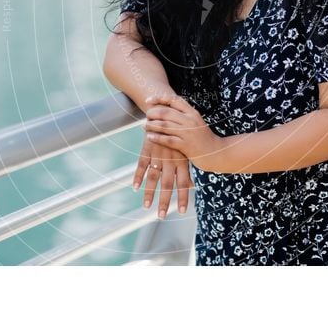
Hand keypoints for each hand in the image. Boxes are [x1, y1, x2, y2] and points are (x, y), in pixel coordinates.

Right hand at [133, 100, 192, 218]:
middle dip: (165, 201)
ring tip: (146, 207)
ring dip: (149, 193)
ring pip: (153, 177)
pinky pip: (141, 164)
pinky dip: (138, 176)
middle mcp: (170, 158)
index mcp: (182, 160)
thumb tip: (192, 186)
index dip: (183, 196)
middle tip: (162, 216)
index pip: (184, 182)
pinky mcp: (147, 149)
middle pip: (168, 183)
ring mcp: (158, 154)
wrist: (166, 112)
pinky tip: (135, 187)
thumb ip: (186, 168)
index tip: (182, 211)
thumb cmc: (178, 135)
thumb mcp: (185, 150)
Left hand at [144, 95, 224, 171]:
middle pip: (166, 112)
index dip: (159, 98)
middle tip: (146, 116)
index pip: (174, 100)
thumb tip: (166, 110)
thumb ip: (184, 116)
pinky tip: (150, 137)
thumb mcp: (196, 122)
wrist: (217, 152)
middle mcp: (190, 120)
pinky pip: (168, 140)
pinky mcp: (186, 145)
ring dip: (152, 125)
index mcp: (192, 112)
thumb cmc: (204, 138)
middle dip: (153, 113)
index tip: (148, 100)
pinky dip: (157, 138)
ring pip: (165, 125)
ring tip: (144, 126)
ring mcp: (188, 133)